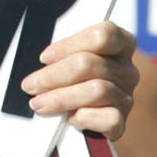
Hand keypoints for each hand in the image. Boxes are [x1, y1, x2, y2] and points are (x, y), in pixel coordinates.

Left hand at [18, 22, 138, 137]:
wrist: (86, 113)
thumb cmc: (71, 77)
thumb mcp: (67, 57)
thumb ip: (60, 52)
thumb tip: (42, 60)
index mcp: (119, 44)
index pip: (102, 36)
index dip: (69, 45)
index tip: (44, 58)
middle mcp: (127, 69)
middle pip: (89, 64)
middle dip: (53, 76)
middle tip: (30, 85)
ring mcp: (126, 96)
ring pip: (97, 91)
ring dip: (61, 98)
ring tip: (38, 104)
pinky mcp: (122, 121)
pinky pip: (108, 118)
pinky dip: (85, 118)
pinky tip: (70, 118)